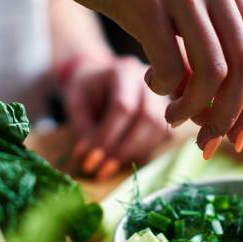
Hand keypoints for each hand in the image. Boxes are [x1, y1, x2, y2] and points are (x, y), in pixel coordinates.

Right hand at [40, 0, 242, 155]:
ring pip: (213, 72)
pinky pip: (170, 65)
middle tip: (205, 141)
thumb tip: (215, 114)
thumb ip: (200, 49)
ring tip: (173, 117)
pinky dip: (163, 88)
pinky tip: (149, 83)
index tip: (234, 137)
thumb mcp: (176, 7)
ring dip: (194, 109)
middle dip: (228, 116)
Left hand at [60, 55, 170, 180]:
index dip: (107, 137)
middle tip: (101, 169)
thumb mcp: (75, 104)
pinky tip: (123, 159)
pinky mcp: (166, 112)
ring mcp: (162, 96)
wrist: (98, 78)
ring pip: (158, 129)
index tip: (89, 160)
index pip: (122, 107)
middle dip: (124, 149)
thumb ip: (84, 129)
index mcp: (123, 71)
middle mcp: (149, 82)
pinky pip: (162, 136)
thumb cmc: (85, 90)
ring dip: (134, 154)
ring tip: (109, 168)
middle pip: (147, 118)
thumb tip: (91, 159)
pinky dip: (143, 151)